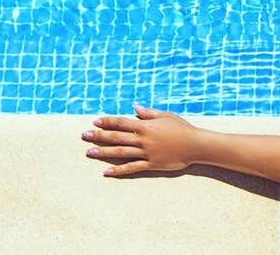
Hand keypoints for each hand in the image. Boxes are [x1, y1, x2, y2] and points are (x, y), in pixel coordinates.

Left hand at [82, 105, 202, 176]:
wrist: (195, 145)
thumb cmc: (182, 128)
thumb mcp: (166, 116)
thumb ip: (148, 113)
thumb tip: (134, 107)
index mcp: (146, 126)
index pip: (122, 122)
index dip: (108, 121)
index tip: (95, 121)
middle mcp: (143, 139)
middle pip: (117, 137)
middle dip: (99, 135)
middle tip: (84, 135)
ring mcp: (146, 153)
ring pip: (120, 152)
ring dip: (103, 152)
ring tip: (89, 152)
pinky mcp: (151, 164)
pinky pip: (131, 168)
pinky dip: (119, 170)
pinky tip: (107, 171)